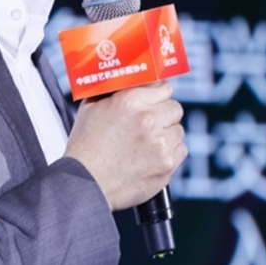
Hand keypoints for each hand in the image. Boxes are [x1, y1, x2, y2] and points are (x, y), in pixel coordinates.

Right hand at [64, 83, 185, 210]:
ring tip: (147, 144)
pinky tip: (151, 157)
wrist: (86, 183)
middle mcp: (148, 118)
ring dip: (167, 134)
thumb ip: (112, 91)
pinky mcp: (167, 163)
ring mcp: (160, 142)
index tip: (156, 101)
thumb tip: (128, 81)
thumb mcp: (91, 108)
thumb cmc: (85, 148)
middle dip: (164, 114)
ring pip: (178, 130)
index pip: (163, 87)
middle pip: (175, 108)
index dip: (158, 95)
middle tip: (151, 125)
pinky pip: (180, 150)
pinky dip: (169, 153)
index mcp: (130, 100)